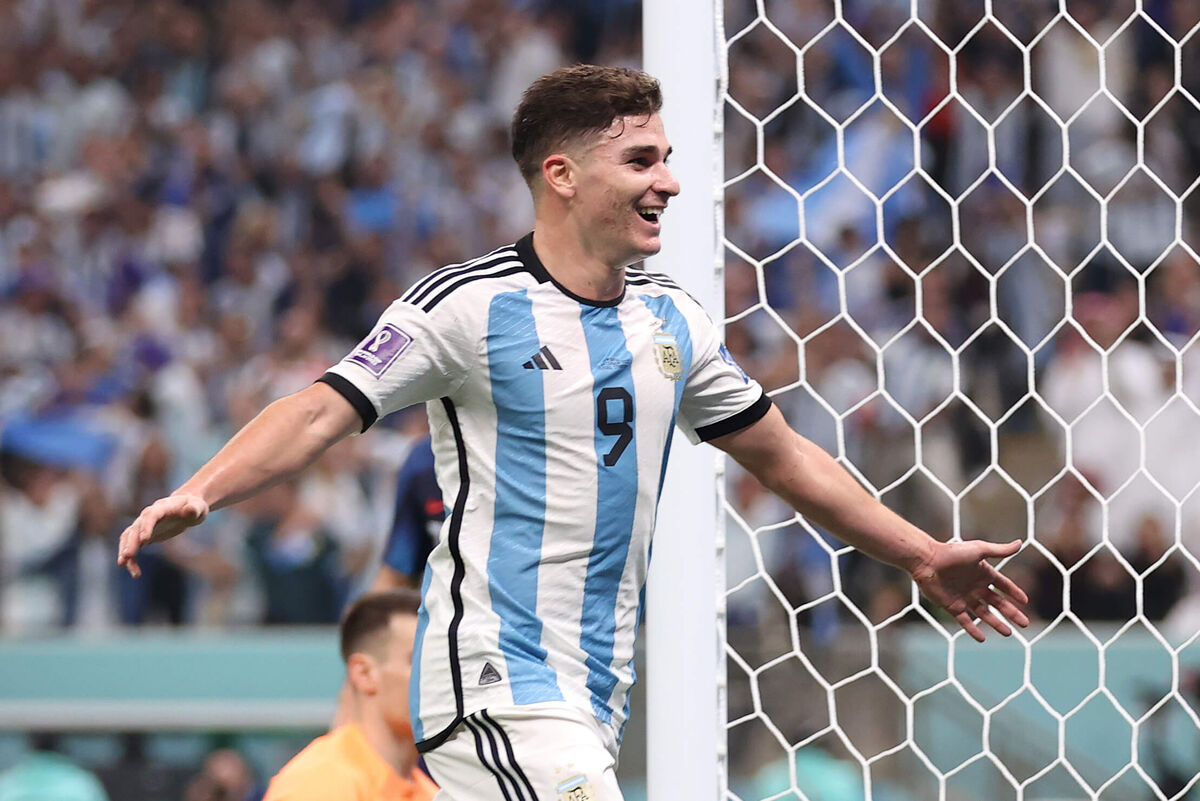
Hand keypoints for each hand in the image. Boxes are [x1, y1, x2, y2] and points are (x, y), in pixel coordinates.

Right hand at [117, 494, 209, 577]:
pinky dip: (132, 559)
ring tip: (123, 564)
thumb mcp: (199, 508)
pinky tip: (135, 573)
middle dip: (131, 541)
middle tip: (127, 556)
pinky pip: (132, 547)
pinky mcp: (143, 536)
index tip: (144, 540)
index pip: (151, 515)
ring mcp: (144, 525)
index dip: (147, 526)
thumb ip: (193, 509)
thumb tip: (189, 510)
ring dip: (125, 550)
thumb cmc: (194, 507)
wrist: (187, 508)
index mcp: (162, 507)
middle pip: (136, 527)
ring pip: (129, 537)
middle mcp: (148, 515)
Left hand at [911, 539, 1029, 641]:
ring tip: (1008, 633)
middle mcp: (975, 586)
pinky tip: (982, 638)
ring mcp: (964, 597)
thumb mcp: (979, 550)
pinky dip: (973, 630)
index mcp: (983, 573)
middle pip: (997, 603)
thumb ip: (1000, 550)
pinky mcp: (952, 606)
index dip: (1014, 593)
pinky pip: (965, 621)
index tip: (1025, 601)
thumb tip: (1020, 543)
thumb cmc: (952, 553)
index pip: (1003, 585)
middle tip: (1025, 623)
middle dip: (1011, 613)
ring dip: (996, 623)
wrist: (927, 561)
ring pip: (984, 614)